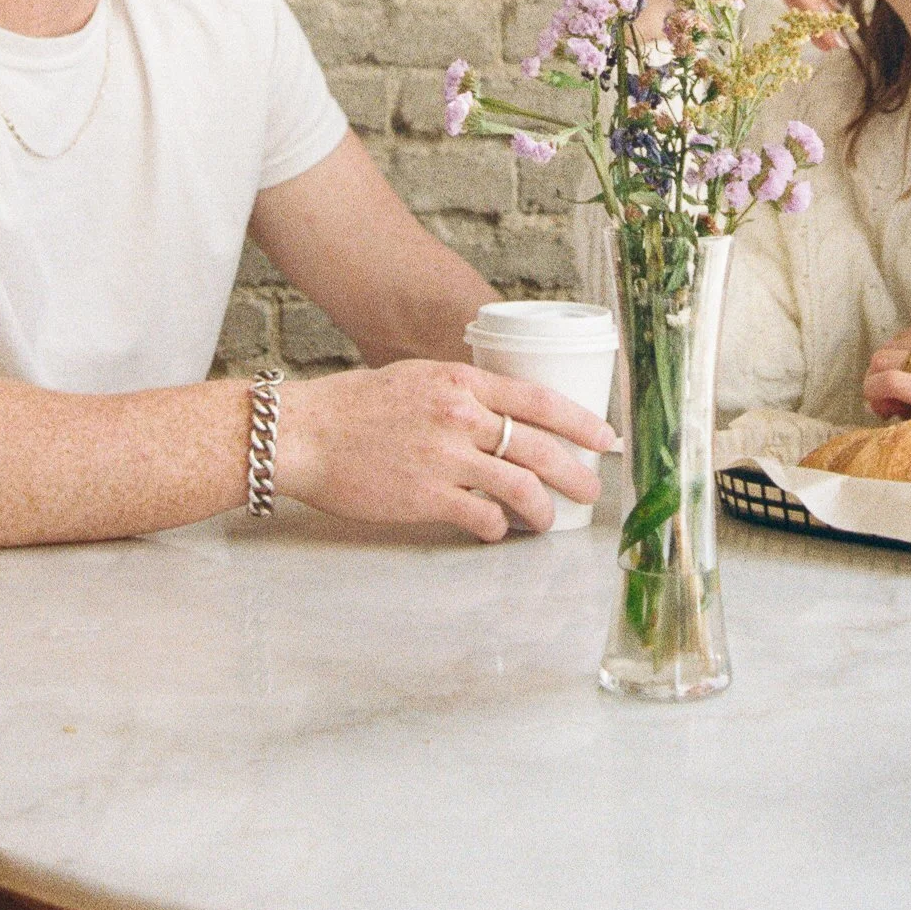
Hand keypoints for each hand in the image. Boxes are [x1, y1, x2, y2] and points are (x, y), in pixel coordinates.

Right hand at [275, 360, 618, 544]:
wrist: (304, 433)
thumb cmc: (354, 406)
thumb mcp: (416, 378)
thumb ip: (461, 394)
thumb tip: (497, 415)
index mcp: (461, 382)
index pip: (540, 401)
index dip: (582, 422)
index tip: (606, 438)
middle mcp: (461, 417)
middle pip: (541, 449)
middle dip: (576, 474)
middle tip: (591, 489)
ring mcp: (446, 459)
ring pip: (521, 489)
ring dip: (543, 511)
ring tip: (548, 521)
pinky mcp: (427, 498)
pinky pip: (484, 519)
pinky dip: (499, 529)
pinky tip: (498, 531)